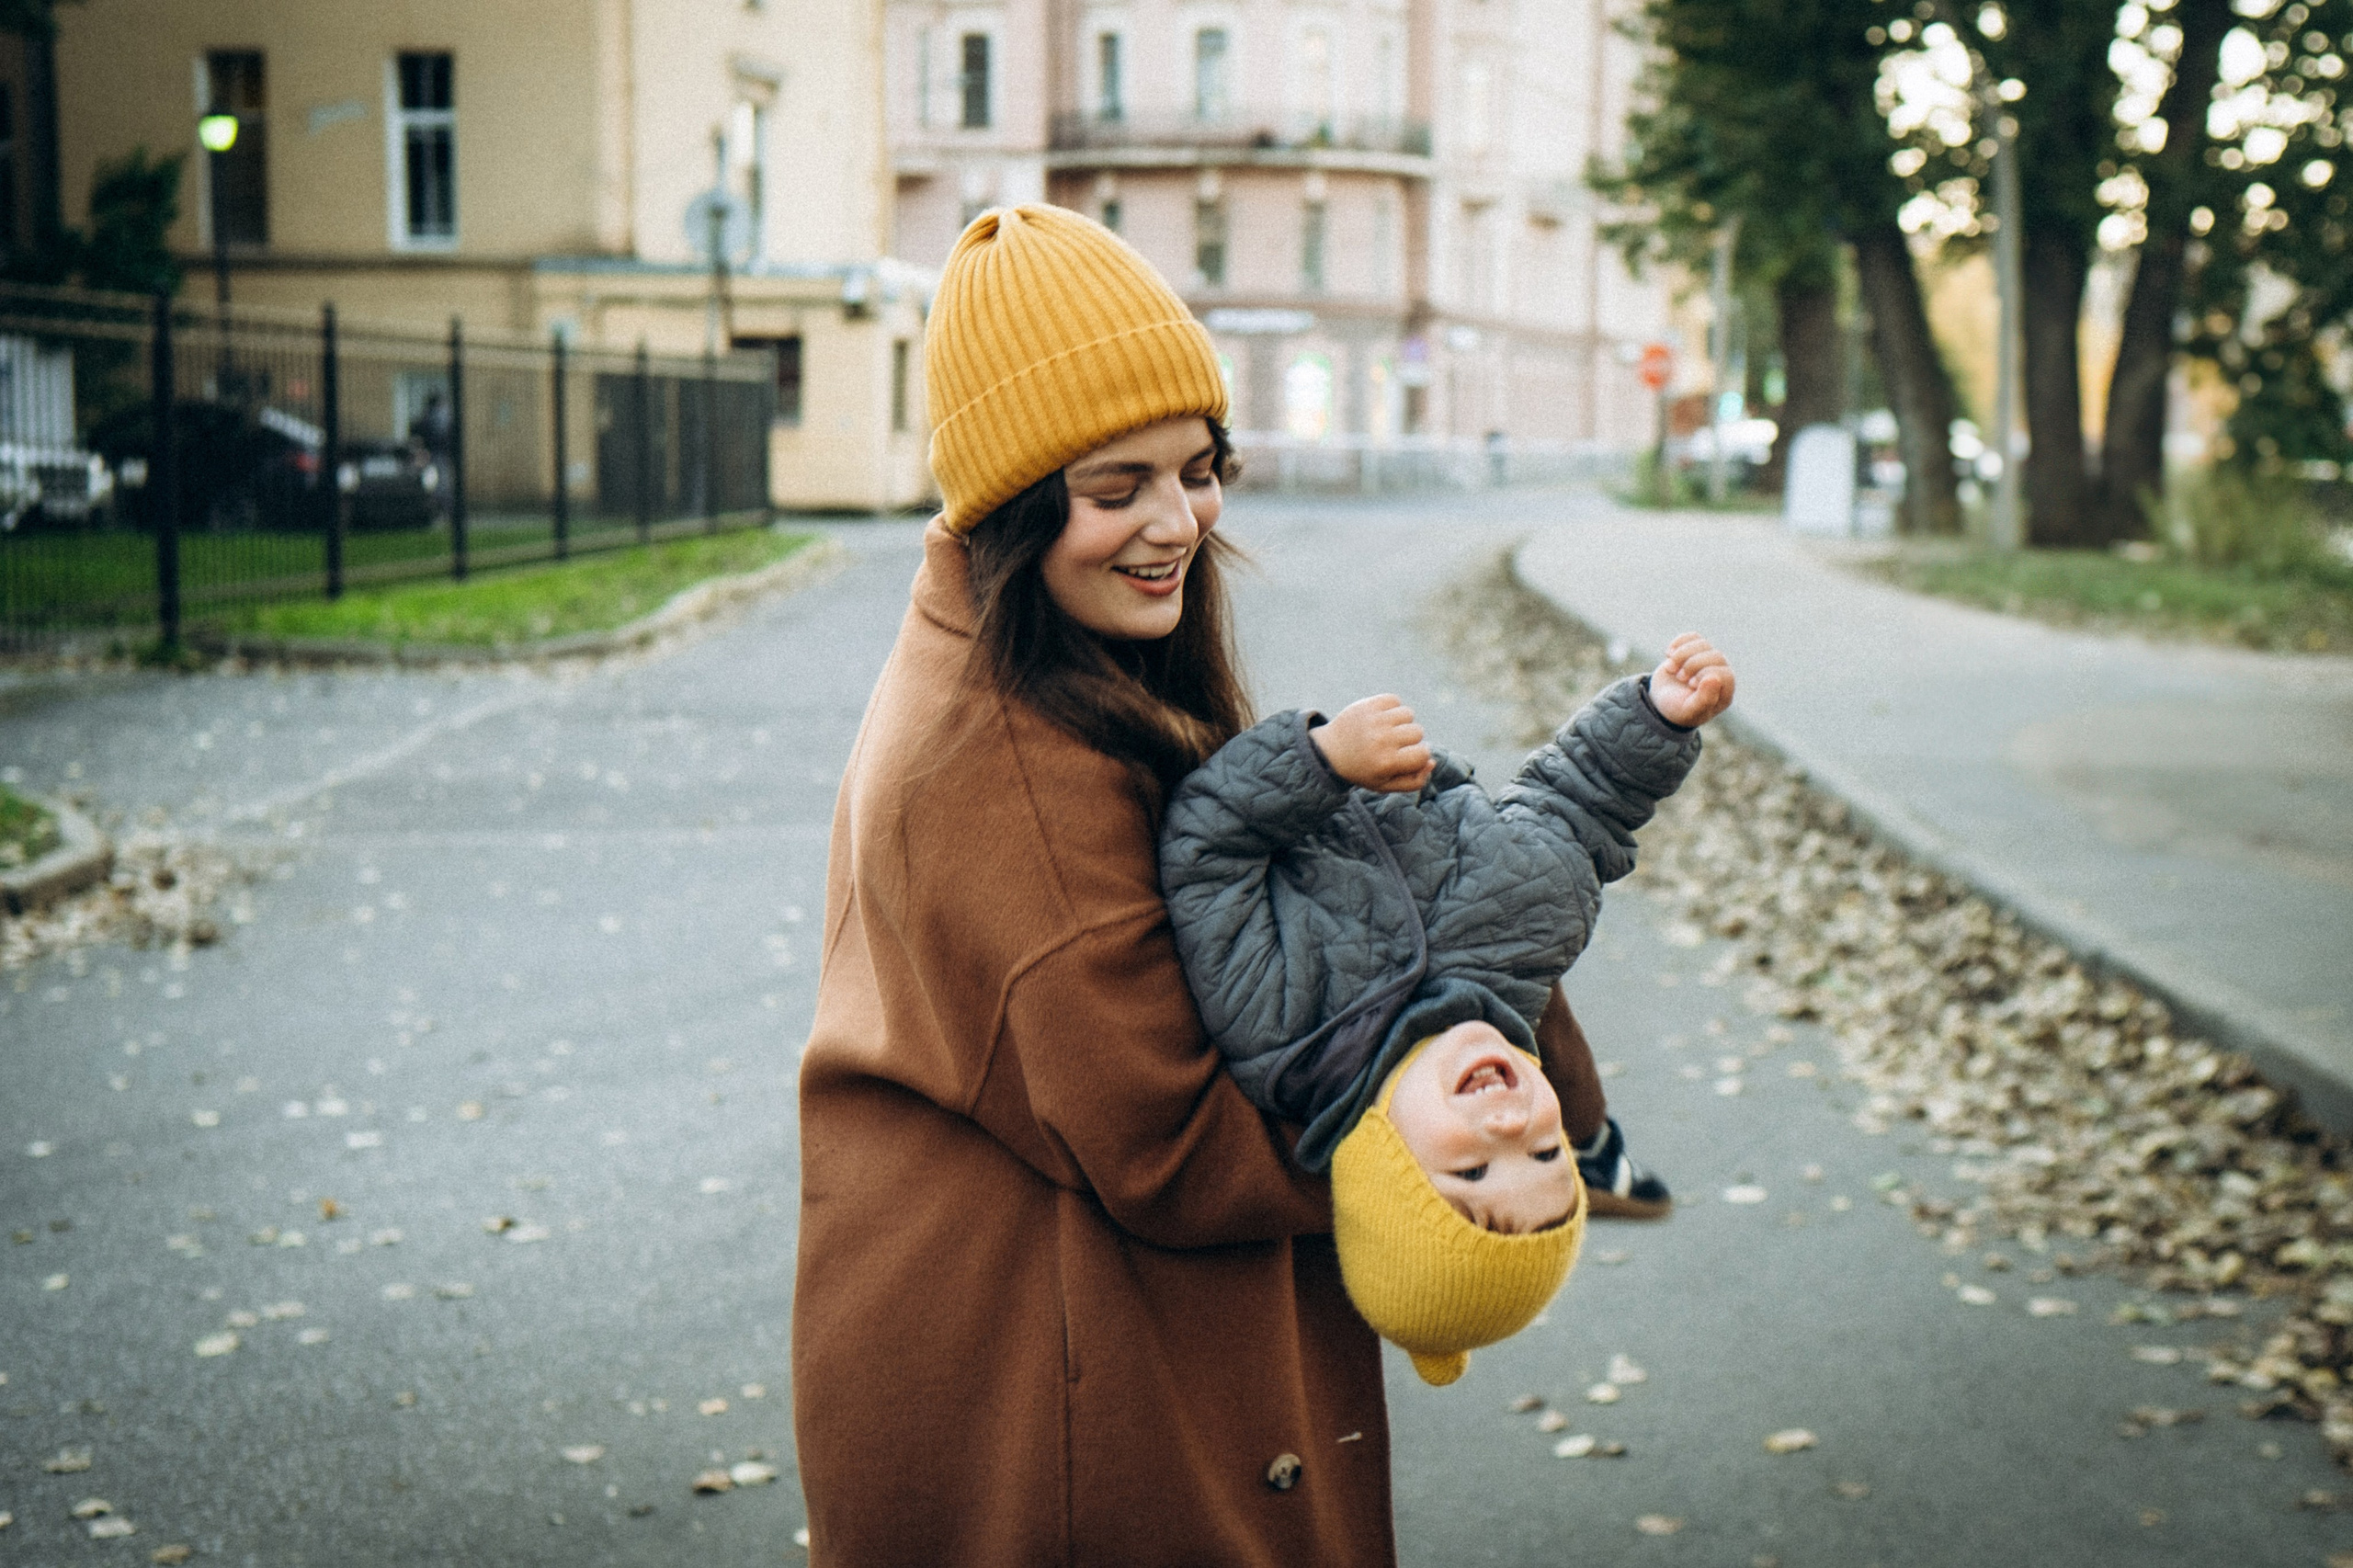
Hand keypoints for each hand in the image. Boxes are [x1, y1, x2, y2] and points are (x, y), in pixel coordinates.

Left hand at [1310, 694, 1435, 792]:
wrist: (1330, 752)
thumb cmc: (1363, 770)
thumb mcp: (1385, 785)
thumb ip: (1413, 781)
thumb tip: (1431, 761)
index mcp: (1387, 762)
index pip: (1423, 753)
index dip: (1419, 755)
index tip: (1406, 757)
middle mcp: (1382, 740)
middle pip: (1418, 732)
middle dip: (1410, 739)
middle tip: (1393, 745)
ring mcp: (1375, 720)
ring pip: (1408, 714)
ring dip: (1402, 722)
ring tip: (1387, 730)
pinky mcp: (1368, 705)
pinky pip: (1395, 700)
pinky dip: (1392, 707)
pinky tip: (1382, 718)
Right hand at [1649, 633, 1734, 727]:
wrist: (1660, 702)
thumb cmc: (1678, 711)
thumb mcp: (1688, 711)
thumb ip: (1704, 700)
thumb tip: (1714, 678)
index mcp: (1724, 691)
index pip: (1725, 674)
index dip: (1706, 675)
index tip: (1690, 685)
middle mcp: (1720, 673)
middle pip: (1715, 656)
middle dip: (1693, 664)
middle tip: (1680, 678)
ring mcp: (1708, 660)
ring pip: (1702, 644)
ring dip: (1682, 654)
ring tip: (1671, 668)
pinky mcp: (1694, 650)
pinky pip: (1692, 636)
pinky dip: (1678, 643)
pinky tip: (1668, 655)